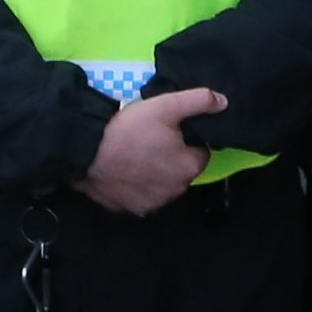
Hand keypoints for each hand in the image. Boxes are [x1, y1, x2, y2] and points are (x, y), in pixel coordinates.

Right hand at [75, 85, 224, 217]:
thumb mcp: (165, 106)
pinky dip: (137, 187)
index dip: (187, 140)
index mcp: (188, 168)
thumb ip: (198, 101)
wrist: (87, 152)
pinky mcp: (131, 209)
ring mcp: (153, 204)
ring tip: (135, 155)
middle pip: (181, 170)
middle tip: (150, 139)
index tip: (169, 131)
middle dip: (172, 158)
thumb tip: (224, 102)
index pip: (201, 153)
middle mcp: (175, 191)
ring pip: (162, 185)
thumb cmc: (129, 129)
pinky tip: (124, 171)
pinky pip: (141, 196)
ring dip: (156, 174)